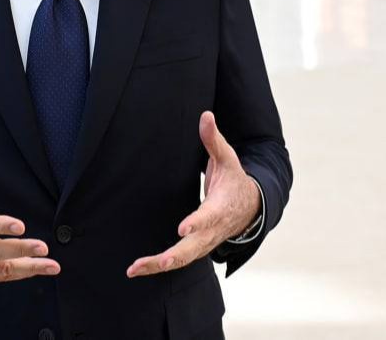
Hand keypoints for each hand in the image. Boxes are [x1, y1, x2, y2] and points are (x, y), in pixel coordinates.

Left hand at [126, 111, 260, 277]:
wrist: (251, 207)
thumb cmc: (234, 180)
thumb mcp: (228, 158)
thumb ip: (214, 139)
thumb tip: (206, 115)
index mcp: (220, 207)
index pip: (208, 217)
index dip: (197, 223)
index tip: (183, 228)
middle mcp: (212, 230)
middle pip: (193, 248)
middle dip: (174, 256)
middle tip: (158, 262)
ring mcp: (204, 242)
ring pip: (183, 259)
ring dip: (159, 266)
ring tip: (135, 269)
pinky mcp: (197, 248)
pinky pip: (178, 260)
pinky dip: (159, 267)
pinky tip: (139, 269)